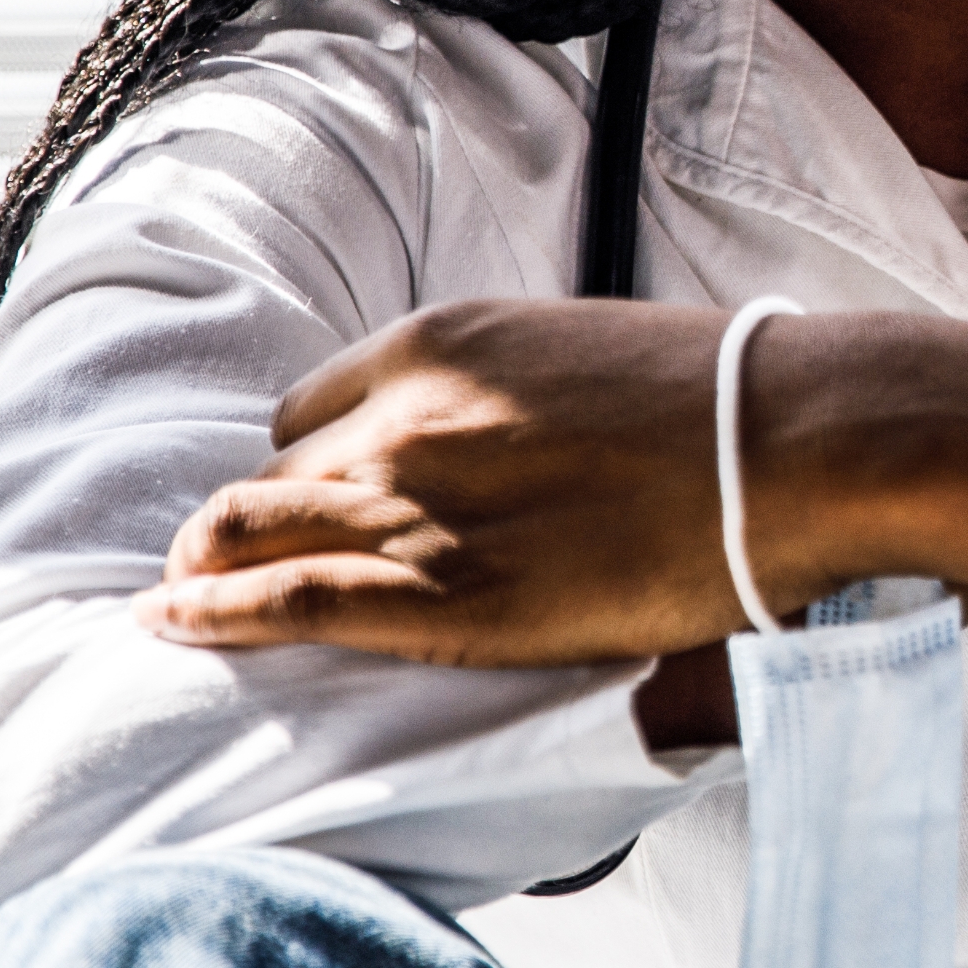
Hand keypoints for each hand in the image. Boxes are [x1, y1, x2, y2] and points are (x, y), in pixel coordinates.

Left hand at [135, 298, 736, 664]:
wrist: (791, 442)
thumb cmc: (722, 402)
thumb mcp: (587, 357)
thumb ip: (516, 401)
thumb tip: (520, 451)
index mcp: (443, 344)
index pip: (316, 410)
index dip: (310, 464)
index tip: (316, 499)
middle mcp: (406, 414)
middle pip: (281, 477)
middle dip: (255, 522)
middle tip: (227, 562)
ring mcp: (417, 503)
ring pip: (257, 533)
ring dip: (209, 569)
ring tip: (180, 600)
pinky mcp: (443, 592)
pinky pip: (290, 600)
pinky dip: (217, 613)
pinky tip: (176, 623)